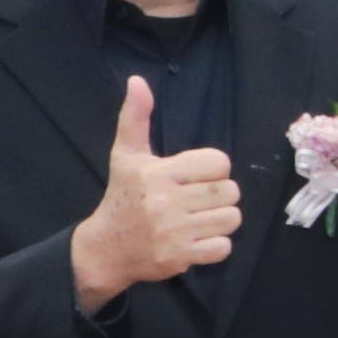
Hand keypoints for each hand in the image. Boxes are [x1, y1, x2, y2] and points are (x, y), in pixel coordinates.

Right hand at [70, 72, 242, 307]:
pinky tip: (194, 239)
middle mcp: (166, 201)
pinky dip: (214, 245)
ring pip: (232, 218)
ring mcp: (174, 231)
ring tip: (196, 219)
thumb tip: (137, 81)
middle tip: (195, 200)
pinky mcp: (181, 256)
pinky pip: (224, 247)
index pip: (219, 163)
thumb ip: (136, 118)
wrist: (106, 248)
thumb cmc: (123, 196)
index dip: (212, 170)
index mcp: (158, 173)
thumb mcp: (126, 156)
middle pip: (230, 191)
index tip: (193, 177)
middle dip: (217, 195)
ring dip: (219, 220)